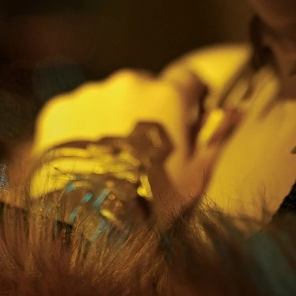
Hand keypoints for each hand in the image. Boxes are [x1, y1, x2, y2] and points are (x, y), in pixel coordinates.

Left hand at [27, 66, 240, 222]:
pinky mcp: (59, 109)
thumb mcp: (196, 175)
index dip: (190, 95)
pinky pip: (76, 111)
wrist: (87, 218)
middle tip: (144, 146)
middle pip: (145, 86)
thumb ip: (218, 137)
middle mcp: (129, 83)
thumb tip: (236, 111)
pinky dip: (81, 128)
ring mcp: (91, 94)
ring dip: (112, 116)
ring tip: (110, 158)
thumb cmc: (151, 199)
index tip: (187, 115)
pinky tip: (83, 159)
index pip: (188, 77)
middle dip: (147, 108)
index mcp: (168, 95)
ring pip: (108, 98)